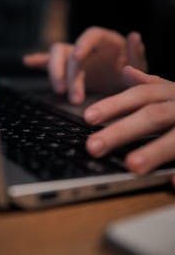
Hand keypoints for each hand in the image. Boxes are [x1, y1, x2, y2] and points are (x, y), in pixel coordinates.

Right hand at [23, 27, 146, 103]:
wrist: (123, 83)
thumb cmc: (132, 73)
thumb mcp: (139, 67)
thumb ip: (137, 54)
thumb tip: (134, 35)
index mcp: (106, 40)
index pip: (91, 35)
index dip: (82, 44)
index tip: (77, 58)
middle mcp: (87, 45)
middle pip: (68, 50)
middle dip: (67, 73)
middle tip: (72, 97)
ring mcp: (74, 55)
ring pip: (55, 55)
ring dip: (54, 73)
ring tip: (59, 92)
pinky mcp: (67, 66)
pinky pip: (49, 61)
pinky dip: (38, 61)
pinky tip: (27, 62)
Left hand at [84, 65, 174, 185]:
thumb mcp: (174, 89)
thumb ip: (151, 84)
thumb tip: (126, 71)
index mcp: (172, 93)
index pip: (140, 95)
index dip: (114, 104)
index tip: (88, 117)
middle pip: (152, 116)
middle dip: (122, 131)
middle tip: (94, 146)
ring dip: (155, 151)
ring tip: (132, 166)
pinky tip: (172, 184)